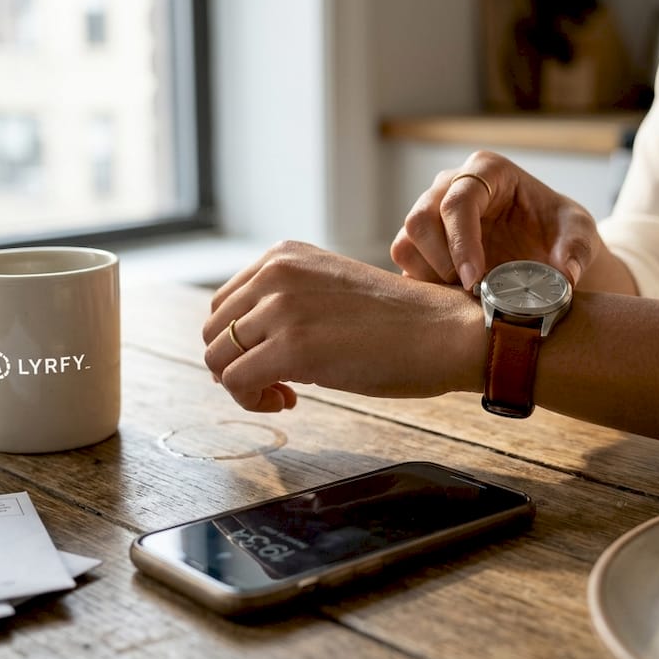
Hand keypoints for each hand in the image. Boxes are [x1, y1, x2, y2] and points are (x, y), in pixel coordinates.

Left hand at [202, 241, 486, 411]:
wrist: (445, 332)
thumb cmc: (401, 322)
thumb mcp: (332, 292)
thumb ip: (289, 303)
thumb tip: (244, 346)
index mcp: (284, 256)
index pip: (225, 303)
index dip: (240, 342)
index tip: (274, 363)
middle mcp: (275, 273)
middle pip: (214, 331)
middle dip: (237, 365)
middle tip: (276, 385)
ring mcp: (280, 309)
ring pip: (217, 359)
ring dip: (244, 386)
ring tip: (284, 395)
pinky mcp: (290, 348)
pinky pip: (235, 383)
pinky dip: (252, 401)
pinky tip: (289, 402)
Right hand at [391, 150, 602, 289]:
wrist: (547, 245)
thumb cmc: (558, 229)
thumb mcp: (579, 232)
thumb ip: (577, 249)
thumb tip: (567, 275)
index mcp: (487, 170)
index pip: (457, 201)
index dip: (460, 242)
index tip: (475, 279)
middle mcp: (450, 185)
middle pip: (419, 218)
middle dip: (441, 261)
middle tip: (471, 290)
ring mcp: (432, 212)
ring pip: (406, 242)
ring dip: (430, 275)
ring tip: (464, 294)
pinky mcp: (424, 242)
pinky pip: (407, 262)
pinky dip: (424, 285)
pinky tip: (453, 297)